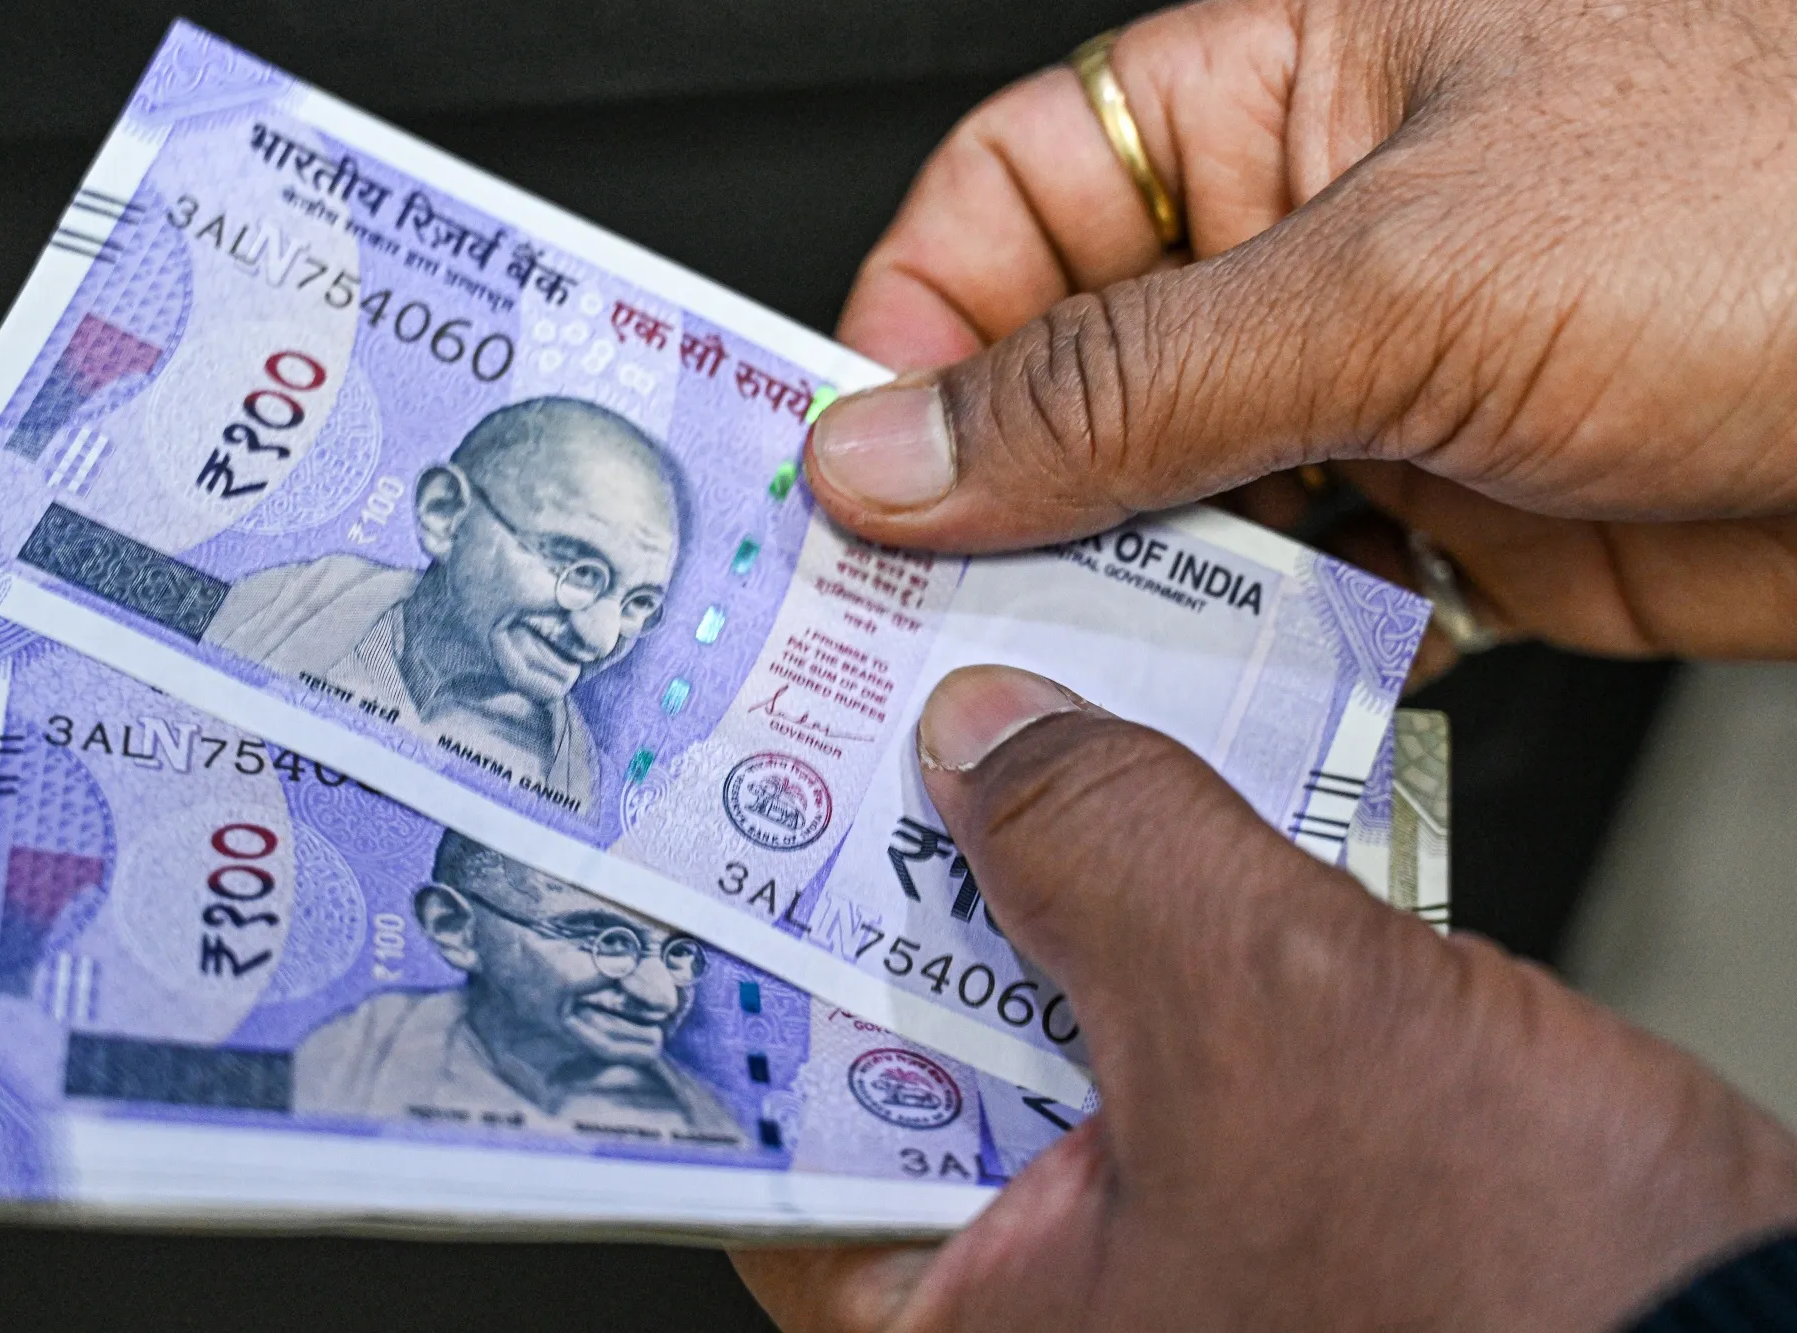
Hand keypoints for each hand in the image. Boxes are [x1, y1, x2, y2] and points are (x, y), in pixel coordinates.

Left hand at [731, 666, 1796, 1330]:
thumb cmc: (1533, 1299)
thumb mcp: (1277, 1018)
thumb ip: (1106, 847)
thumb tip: (987, 731)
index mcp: (969, 1318)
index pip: (764, 1125)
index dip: (740, 951)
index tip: (716, 808)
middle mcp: (1038, 1290)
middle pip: (894, 1039)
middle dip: (896, 875)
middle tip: (852, 715)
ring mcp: (1143, 1231)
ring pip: (1032, 1010)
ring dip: (1036, 869)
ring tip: (989, 717)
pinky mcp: (1248, 1170)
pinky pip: (1149, 1013)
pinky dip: (1150, 907)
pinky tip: (1150, 796)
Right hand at [807, 0, 1796, 658]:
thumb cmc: (1780, 200)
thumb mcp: (1399, 277)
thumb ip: (1125, 379)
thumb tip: (897, 442)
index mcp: (1272, 103)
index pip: (1006, 206)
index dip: (908, 334)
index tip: (849, 471)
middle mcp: (1303, 251)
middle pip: (1063, 377)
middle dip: (990, 500)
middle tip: (914, 618)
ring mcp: (1373, 396)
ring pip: (1163, 509)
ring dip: (1112, 602)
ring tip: (1061, 683)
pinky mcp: (1449, 526)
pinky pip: (1285, 605)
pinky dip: (1241, 667)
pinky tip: (1216, 710)